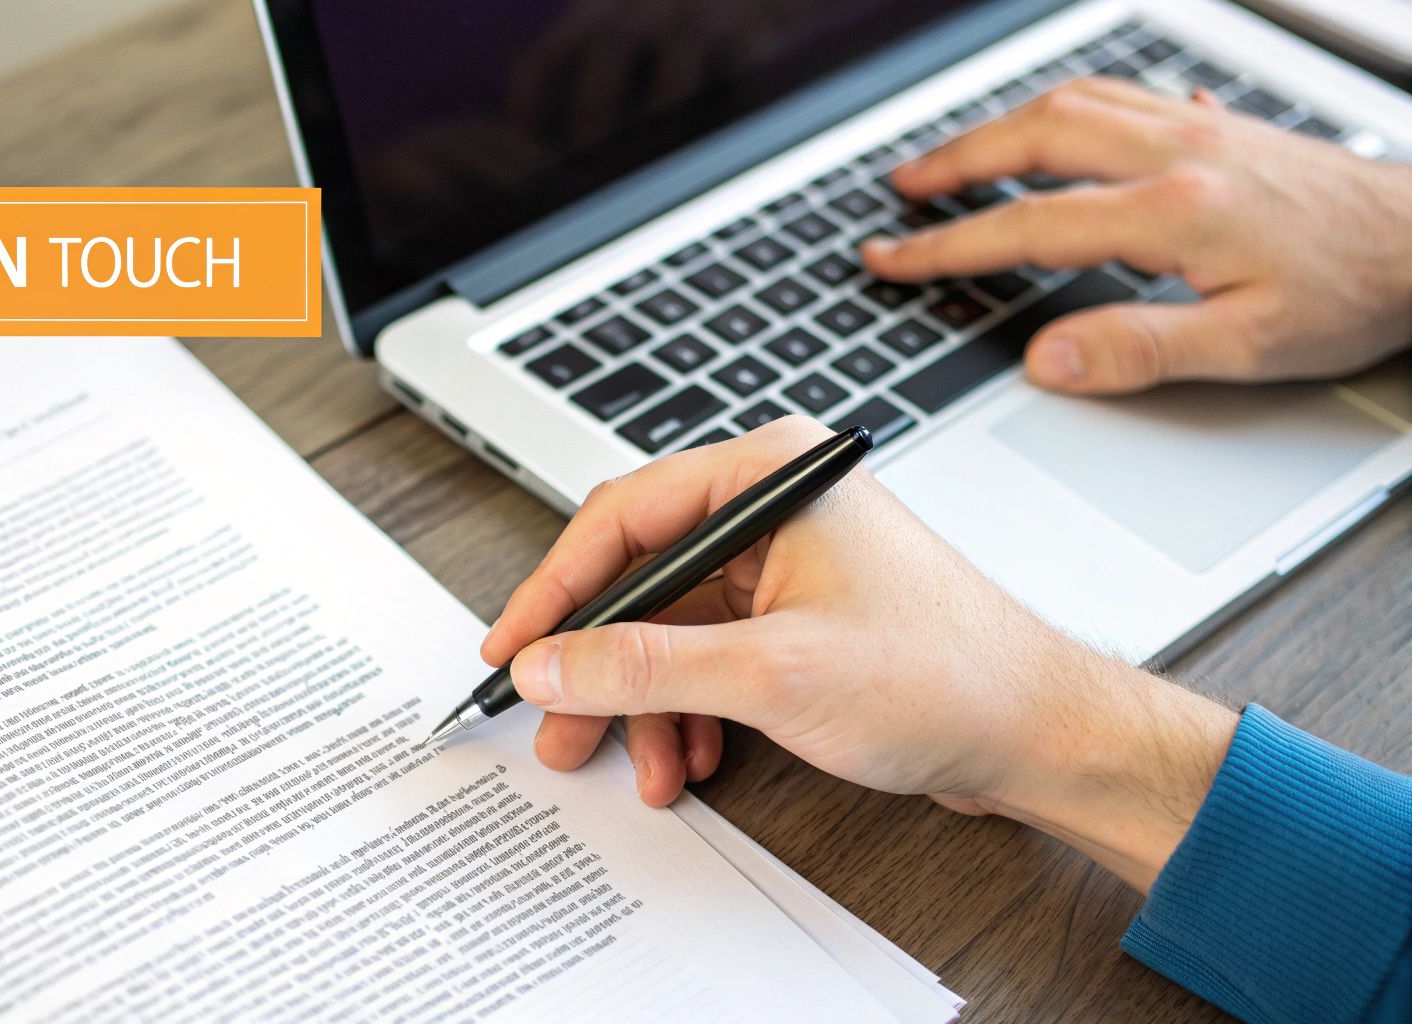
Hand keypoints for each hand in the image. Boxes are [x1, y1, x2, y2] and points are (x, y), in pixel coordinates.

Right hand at [482, 417, 1237, 890]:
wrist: (1042, 734)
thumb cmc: (948, 675)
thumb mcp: (772, 676)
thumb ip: (645, 666)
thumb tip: (549, 663)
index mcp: (770, 476)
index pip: (622, 516)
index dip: (555, 590)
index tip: (512, 649)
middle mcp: (773, 506)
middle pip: (641, 575)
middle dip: (599, 662)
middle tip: (557, 722)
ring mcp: (786, 560)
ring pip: (671, 625)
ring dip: (645, 699)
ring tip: (635, 762)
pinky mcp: (798, 612)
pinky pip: (710, 652)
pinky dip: (688, 706)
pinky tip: (691, 755)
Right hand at [862, 77, 1411, 393]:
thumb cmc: (1353, 293)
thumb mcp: (1247, 348)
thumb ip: (1140, 350)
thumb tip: (1048, 359)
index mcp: (1174, 212)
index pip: (1028, 224)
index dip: (947, 245)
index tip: (893, 256)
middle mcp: (1177, 154)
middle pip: (1036, 135)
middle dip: (955, 161)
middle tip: (903, 189)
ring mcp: (1197, 130)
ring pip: (1075, 104)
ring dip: (1002, 126)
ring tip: (957, 155)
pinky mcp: (1220, 127)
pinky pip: (1123, 98)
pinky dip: (1070, 108)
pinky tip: (1066, 127)